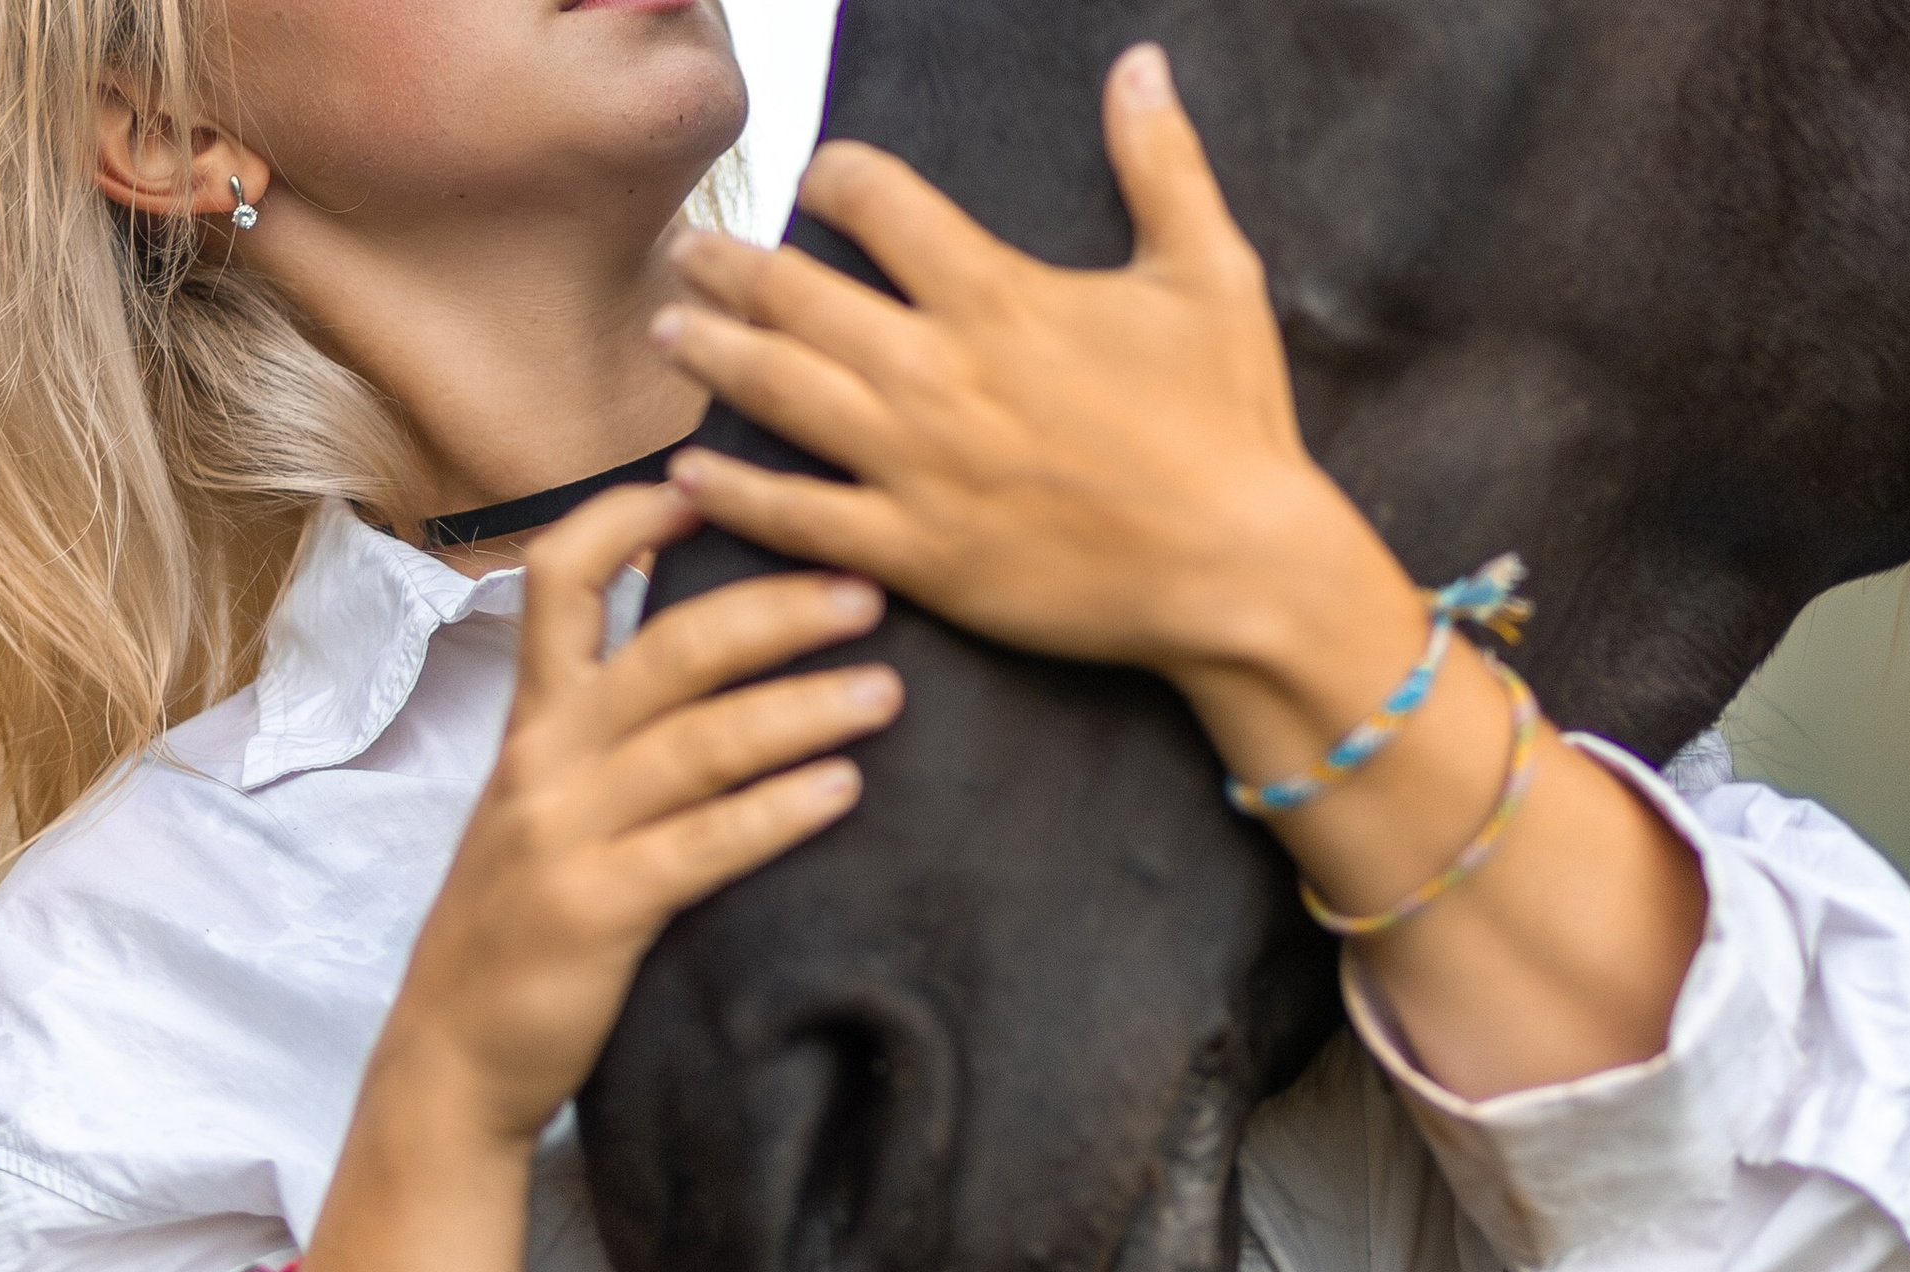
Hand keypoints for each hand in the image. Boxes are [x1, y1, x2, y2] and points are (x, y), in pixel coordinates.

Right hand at [382, 483, 903, 1145]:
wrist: (453, 1055)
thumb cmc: (522, 921)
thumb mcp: (544, 803)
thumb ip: (608, 733)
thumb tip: (709, 660)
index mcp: (535, 721)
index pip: (561, 579)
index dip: (628, 518)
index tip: (707, 485)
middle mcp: (545, 759)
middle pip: (668, 648)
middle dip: (775, 608)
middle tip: (868, 590)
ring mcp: (567, 833)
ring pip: (698, 742)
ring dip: (803, 707)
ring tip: (886, 690)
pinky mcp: (596, 911)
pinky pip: (703, 846)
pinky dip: (779, 812)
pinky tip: (845, 790)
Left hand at [650, 42, 1415, 690]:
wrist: (1240, 570)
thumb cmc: (1231, 424)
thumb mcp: (1211, 276)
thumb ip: (1163, 164)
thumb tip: (1140, 63)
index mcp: (998, 296)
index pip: (878, 202)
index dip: (837, 177)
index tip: (820, 180)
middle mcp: (939, 374)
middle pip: (794, 295)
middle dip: (728, 265)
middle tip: (690, 252)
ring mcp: (918, 468)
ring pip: (778, 392)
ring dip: (711, 354)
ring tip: (669, 330)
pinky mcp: (917, 554)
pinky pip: (798, 516)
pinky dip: (736, 491)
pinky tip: (691, 470)